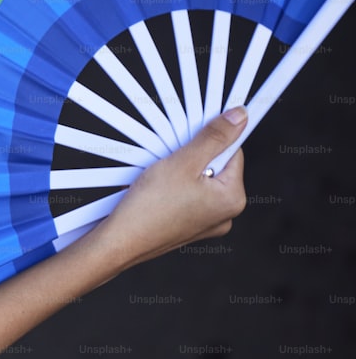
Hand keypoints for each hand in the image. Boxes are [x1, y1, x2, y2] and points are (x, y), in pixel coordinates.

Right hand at [96, 107, 248, 271]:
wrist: (120, 241)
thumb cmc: (149, 207)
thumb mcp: (183, 162)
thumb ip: (214, 137)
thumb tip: (240, 117)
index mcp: (233, 199)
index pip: (232, 153)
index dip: (209, 140)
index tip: (190, 136)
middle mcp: (224, 215)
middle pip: (214, 168)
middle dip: (191, 158)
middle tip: (168, 161)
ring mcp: (205, 225)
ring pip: (197, 182)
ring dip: (179, 172)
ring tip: (157, 178)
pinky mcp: (186, 228)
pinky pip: (185, 198)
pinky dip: (171, 189)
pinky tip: (154, 191)